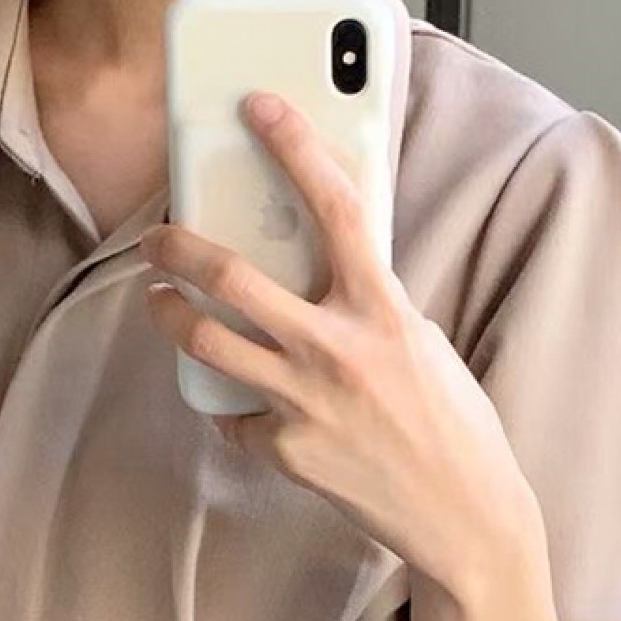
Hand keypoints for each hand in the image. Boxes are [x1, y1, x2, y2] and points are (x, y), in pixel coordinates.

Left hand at [137, 89, 546, 595]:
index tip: (259, 108)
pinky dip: (234, 410)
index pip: (334, 205)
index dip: (293, 146)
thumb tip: (320, 268)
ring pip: (210, 344)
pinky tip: (241, 407)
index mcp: (384, 308)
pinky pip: (237, 418)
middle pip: (234, 277)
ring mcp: (306, 402)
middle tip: (158, 239)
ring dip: (170, 318)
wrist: (462, 512)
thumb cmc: (451, 423)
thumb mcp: (419, 340)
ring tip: (158, 305)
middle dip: (180, 249)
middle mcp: (338, 348)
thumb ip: (369, 301)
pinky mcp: (287, 451)